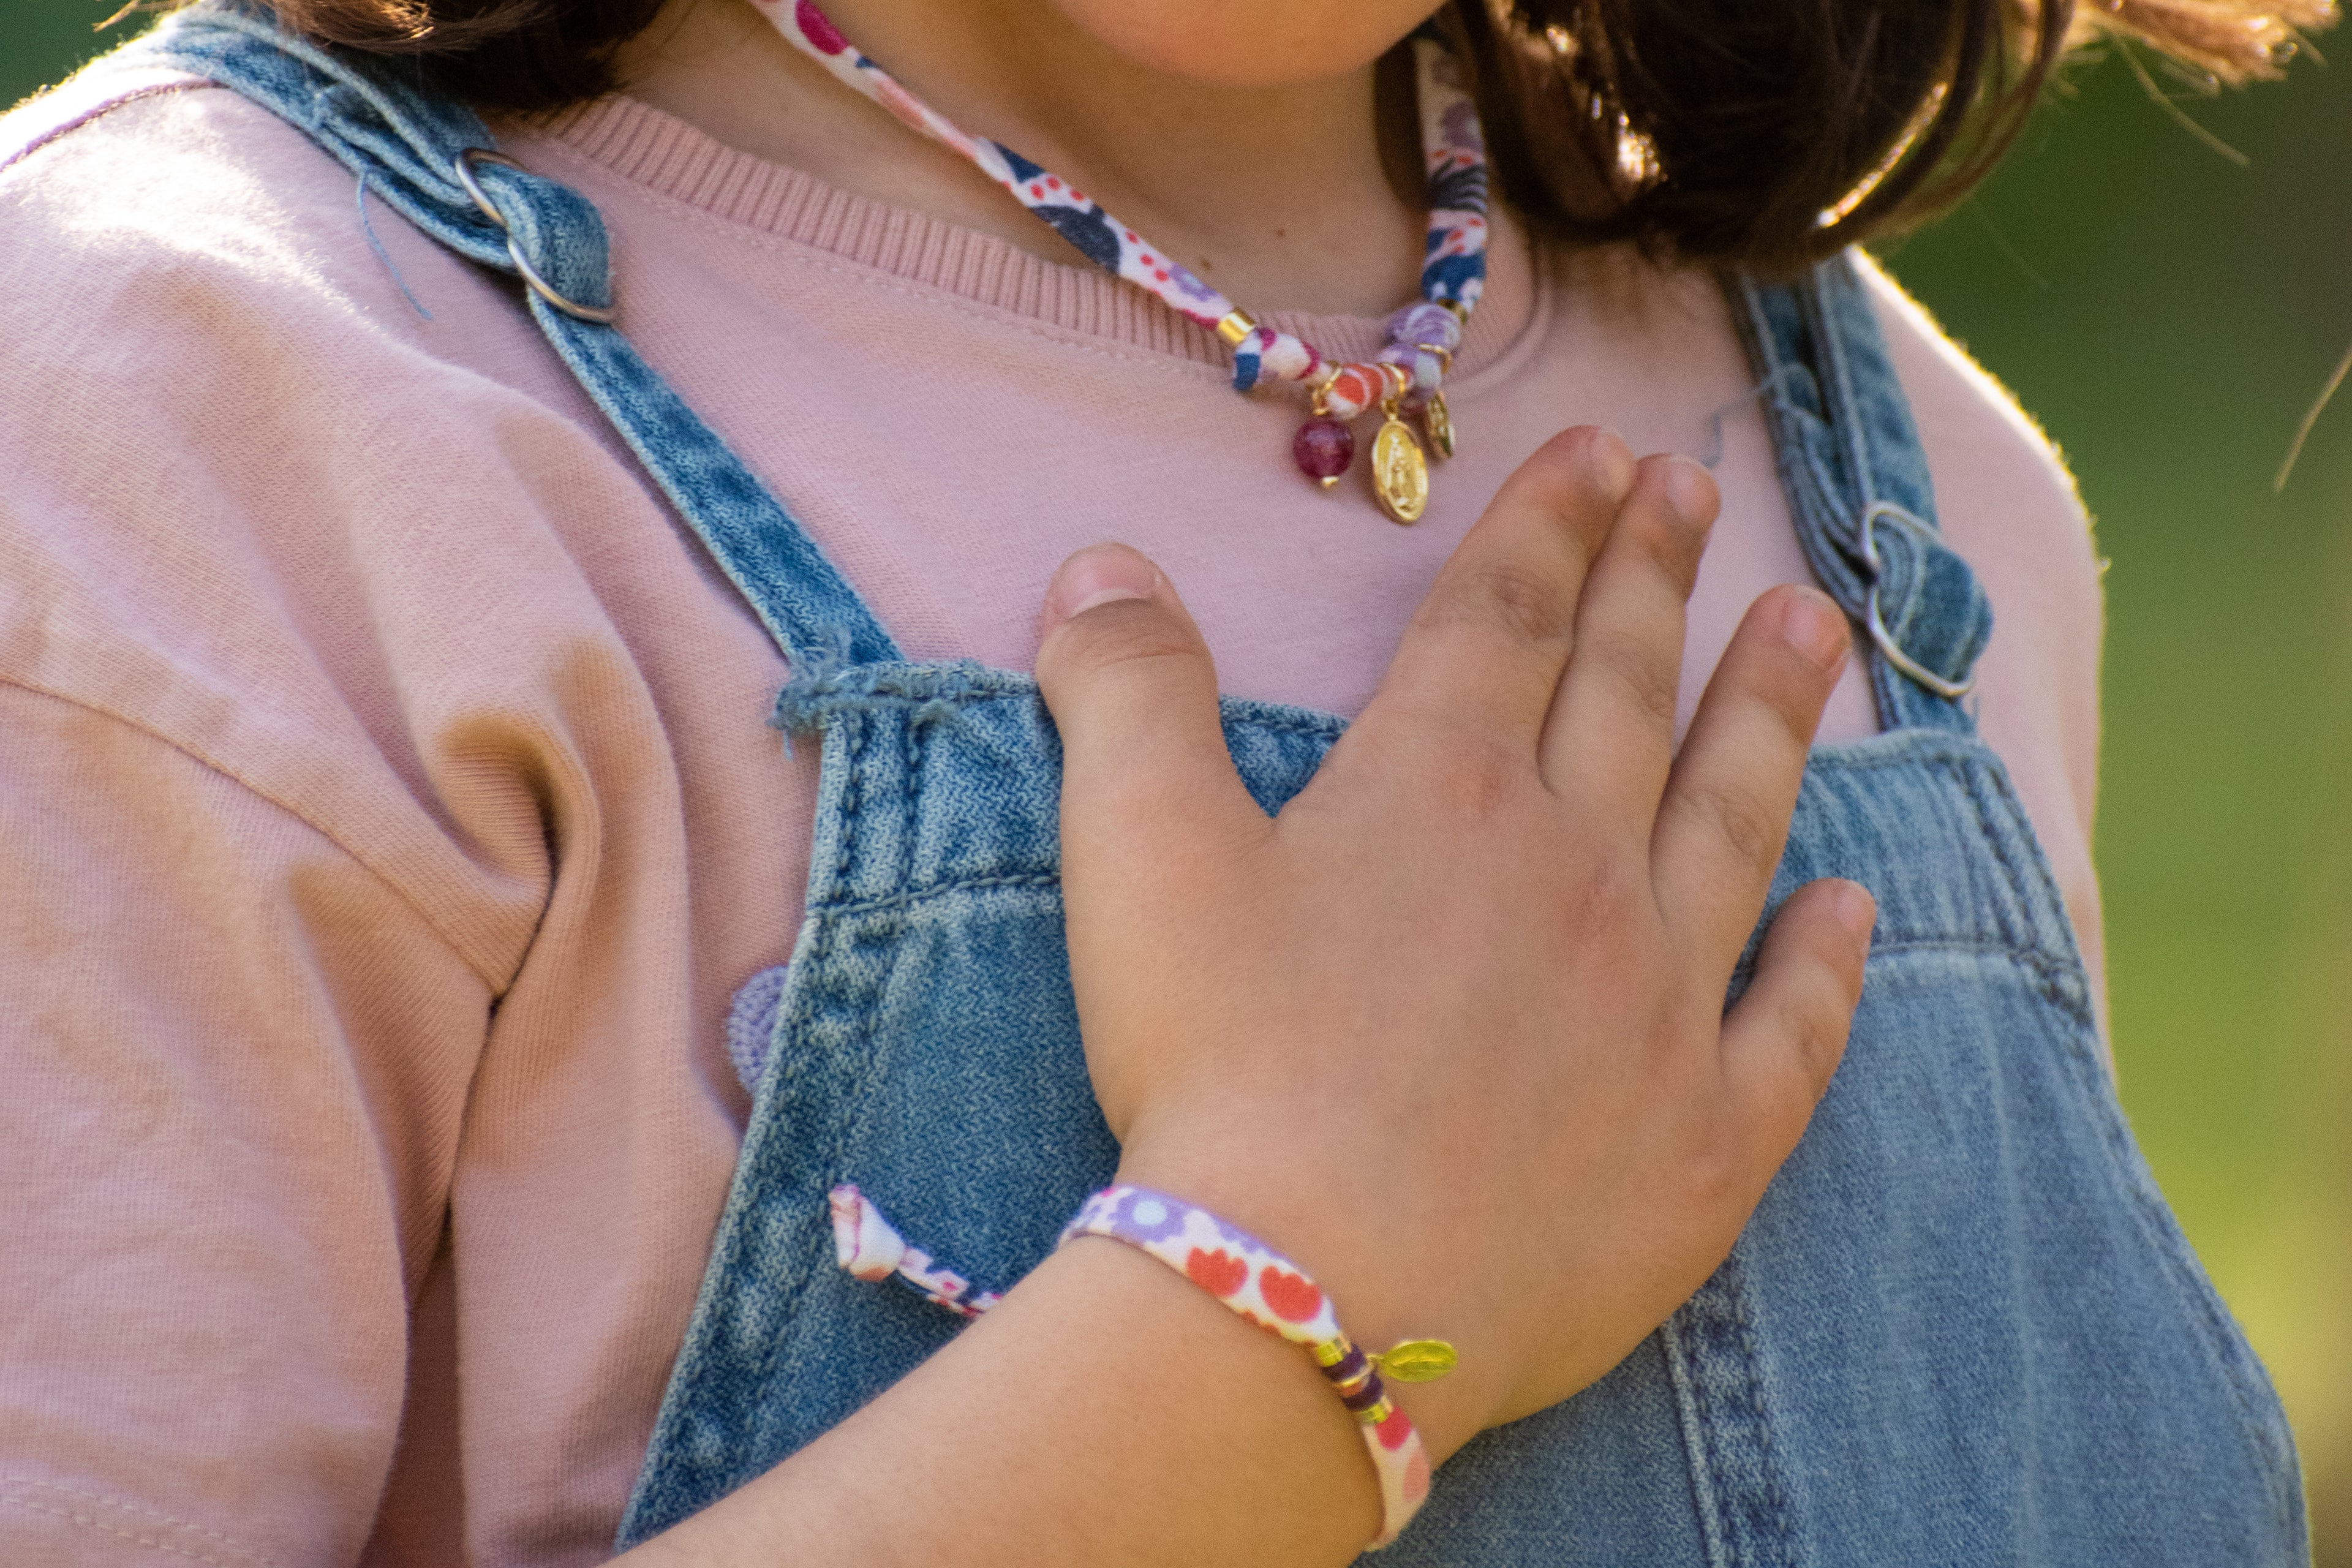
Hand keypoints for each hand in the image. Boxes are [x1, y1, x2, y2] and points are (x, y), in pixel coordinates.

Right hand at [1034, 426, 1872, 1463]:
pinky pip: (1790, 1027)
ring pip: (1731, 819)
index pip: (1507, 619)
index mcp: (1440, 791)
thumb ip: (1126, 692)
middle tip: (1693, 490)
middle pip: (1624, 692)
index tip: (1602, 452)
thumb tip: (1100, 562)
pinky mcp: (1705, 1137)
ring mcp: (1657, 1000)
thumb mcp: (1134, 853)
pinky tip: (1851, 903)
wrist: (1308, 1299)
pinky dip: (1827, 960)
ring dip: (1770, 714)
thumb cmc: (1213, 1069)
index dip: (1550, 525)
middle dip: (1655, 578)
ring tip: (1811, 625)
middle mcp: (1573, 867)